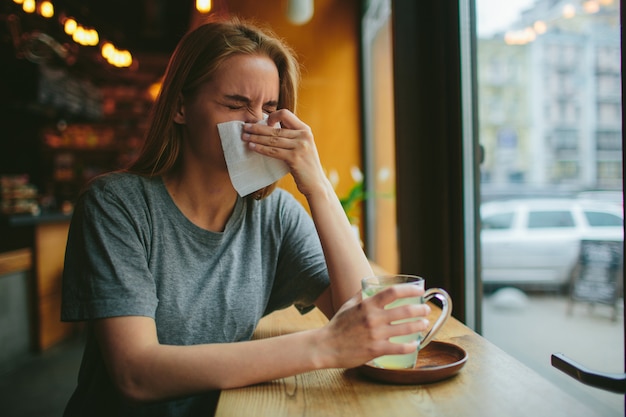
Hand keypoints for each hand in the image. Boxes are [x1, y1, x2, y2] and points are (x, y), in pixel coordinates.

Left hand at [242, 110, 327, 196]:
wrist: (316, 183)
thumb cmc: (306, 165)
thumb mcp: (303, 146)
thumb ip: (292, 136)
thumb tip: (270, 128)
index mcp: (305, 130)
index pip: (286, 114)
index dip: (273, 116)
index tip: (264, 122)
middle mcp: (303, 136)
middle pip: (275, 128)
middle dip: (257, 128)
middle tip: (245, 128)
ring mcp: (300, 147)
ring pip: (272, 139)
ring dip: (256, 138)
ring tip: (244, 137)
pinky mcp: (294, 158)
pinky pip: (273, 151)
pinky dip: (261, 148)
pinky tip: (252, 147)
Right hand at [315, 284, 430, 368]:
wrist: (326, 346)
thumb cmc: (338, 325)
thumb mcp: (348, 305)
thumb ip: (361, 296)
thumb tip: (371, 285)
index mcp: (367, 304)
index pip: (393, 292)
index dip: (410, 291)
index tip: (419, 291)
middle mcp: (373, 318)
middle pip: (405, 311)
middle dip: (420, 309)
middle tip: (426, 309)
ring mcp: (375, 334)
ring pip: (405, 329)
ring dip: (419, 326)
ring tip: (424, 324)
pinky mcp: (376, 350)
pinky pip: (399, 348)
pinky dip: (411, 346)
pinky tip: (415, 344)